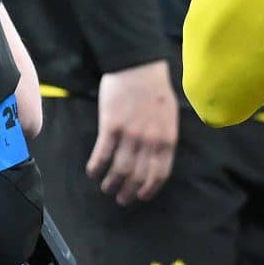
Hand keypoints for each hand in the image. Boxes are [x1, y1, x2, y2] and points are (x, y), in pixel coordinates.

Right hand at [87, 60, 178, 205]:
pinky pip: (102, 155)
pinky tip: (93, 172)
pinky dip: (96, 168)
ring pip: (120, 170)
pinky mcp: (111, 127)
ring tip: (106, 188)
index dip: (149, 189)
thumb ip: (165, 138)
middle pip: (138, 177)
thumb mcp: (170, 116)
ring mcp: (130, 135)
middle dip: (129, 192)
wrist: (138, 66)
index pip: (159, 174)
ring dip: (111, 183)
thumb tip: (157, 159)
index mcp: (166, 140)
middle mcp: (149, 142)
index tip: (141, 196)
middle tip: (121, 198)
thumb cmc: (155, 89)